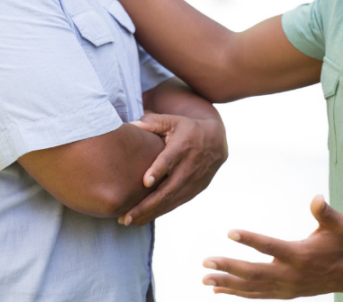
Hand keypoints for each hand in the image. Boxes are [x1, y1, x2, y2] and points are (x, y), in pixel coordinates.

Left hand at [119, 111, 227, 225]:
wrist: (216, 141)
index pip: (170, 160)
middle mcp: (190, 167)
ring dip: (149, 213)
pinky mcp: (194, 191)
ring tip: (128, 221)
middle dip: (146, 205)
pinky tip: (142, 219)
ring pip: (171, 201)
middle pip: (168, 189)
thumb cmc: (187, 129)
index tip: (145, 182)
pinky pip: (175, 204)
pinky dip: (159, 212)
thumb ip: (152, 123)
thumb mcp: (173, 121)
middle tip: (125, 216)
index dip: (158, 170)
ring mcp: (193, 182)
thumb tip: (129, 126)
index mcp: (183, 146)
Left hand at [202, 195, 342, 297]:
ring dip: (227, 284)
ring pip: (252, 288)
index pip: (271, 247)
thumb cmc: (342, 243)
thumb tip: (317, 198)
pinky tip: (218, 290)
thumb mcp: (340, 225)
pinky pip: (256, 295)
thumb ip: (326, 212)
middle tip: (206, 262)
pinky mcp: (283, 293)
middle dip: (228, 268)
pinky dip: (237, 293)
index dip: (251, 240)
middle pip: (254, 273)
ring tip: (205, 279)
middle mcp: (290, 275)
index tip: (230, 232)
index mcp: (300, 255)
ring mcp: (286, 287)